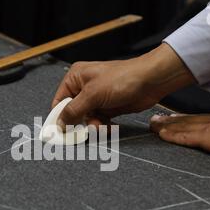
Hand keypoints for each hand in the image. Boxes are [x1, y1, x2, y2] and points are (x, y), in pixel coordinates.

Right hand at [52, 44, 195, 128]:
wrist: (150, 81)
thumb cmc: (122, 79)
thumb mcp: (92, 95)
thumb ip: (73, 110)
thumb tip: (59, 123)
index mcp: (76, 77)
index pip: (59, 100)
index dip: (60, 116)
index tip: (61, 131)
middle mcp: (84, 87)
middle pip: (73, 113)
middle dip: (80, 123)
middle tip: (87, 130)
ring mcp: (97, 98)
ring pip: (87, 120)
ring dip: (94, 126)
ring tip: (102, 127)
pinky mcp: (108, 107)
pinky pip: (99, 121)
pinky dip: (103, 127)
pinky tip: (111, 127)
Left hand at [150, 111, 209, 163]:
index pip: (198, 119)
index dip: (182, 119)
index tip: (171, 119)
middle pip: (186, 121)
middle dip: (169, 121)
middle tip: (154, 120)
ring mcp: (209, 128)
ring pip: (181, 126)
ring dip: (165, 126)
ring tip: (152, 125)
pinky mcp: (207, 138)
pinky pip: (185, 137)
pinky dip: (172, 136)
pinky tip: (161, 135)